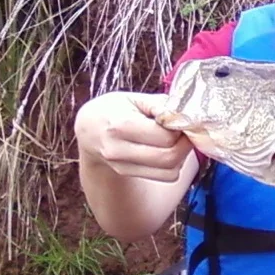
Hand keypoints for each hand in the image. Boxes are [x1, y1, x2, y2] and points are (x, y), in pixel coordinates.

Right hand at [74, 91, 194, 182]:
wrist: (89, 128)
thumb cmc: (114, 109)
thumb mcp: (133, 98)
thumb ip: (159, 104)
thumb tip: (184, 113)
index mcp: (120, 126)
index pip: (165, 136)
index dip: (181, 127)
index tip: (183, 119)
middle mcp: (118, 150)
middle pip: (169, 157)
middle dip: (185, 143)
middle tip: (185, 130)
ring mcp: (122, 166)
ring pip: (170, 171)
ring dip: (181, 156)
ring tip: (176, 139)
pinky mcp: (128, 174)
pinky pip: (165, 177)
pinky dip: (174, 165)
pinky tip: (167, 149)